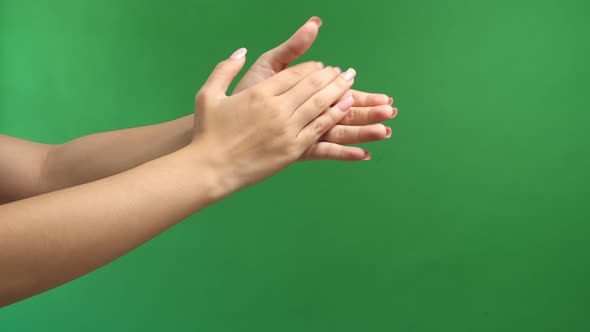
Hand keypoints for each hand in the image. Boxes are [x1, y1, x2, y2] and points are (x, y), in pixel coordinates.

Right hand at [191, 49, 355, 191]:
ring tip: (351, 84)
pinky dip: (335, 116)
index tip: (323, 66)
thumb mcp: (209, 94)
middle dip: (332, 77)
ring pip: (320, 105)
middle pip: (312, 86)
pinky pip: (320, 129)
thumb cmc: (208, 132)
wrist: (211, 167)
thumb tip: (241, 52)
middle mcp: (277, 108)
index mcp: (260, 92)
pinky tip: (347, 108)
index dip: (312, 68)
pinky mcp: (293, 149)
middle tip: (346, 72)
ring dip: (339, 92)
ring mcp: (287, 129)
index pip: (294, 74)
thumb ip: (225, 69)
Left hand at [232, 16, 397, 160]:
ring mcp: (303, 133)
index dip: (363, 95)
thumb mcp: (271, 65)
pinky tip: (362, 155)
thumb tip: (315, 23)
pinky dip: (342, 153)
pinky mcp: (296, 148)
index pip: (340, 95)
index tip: (386, 97)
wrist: (223, 118)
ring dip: (363, 131)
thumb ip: (294, 48)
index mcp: (306, 96)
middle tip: (393, 112)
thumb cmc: (246, 92)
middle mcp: (308, 116)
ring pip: (339, 131)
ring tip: (385, 132)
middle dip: (370, 113)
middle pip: (346, 113)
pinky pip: (323, 150)